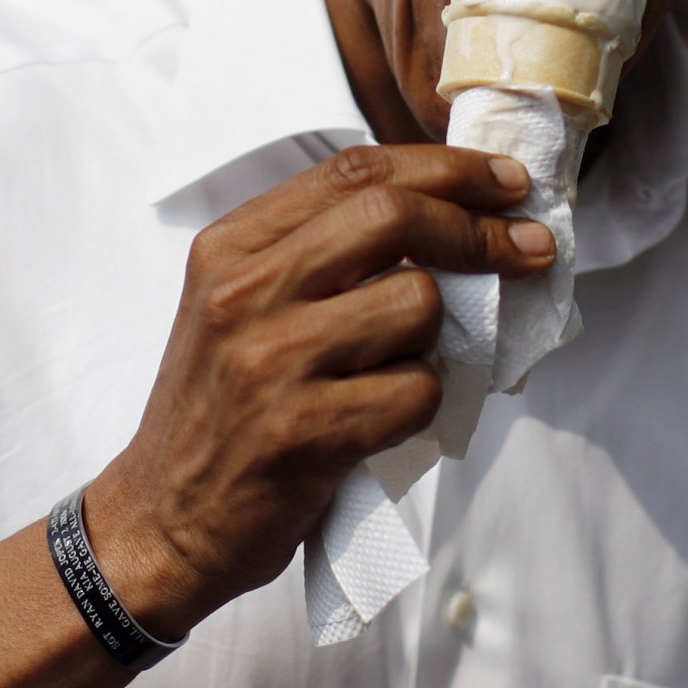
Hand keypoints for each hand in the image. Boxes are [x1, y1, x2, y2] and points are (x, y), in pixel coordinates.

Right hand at [82, 145, 550, 635]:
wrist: (160, 520)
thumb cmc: (218, 410)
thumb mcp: (237, 308)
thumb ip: (315, 256)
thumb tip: (447, 217)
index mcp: (229, 247)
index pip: (353, 172)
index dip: (444, 168)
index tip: (503, 182)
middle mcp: (243, 292)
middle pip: (391, 216)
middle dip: (477, 229)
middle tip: (526, 247)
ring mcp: (270, 360)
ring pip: (415, 305)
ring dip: (438, 339)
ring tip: (401, 369)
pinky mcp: (302, 432)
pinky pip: (414, 392)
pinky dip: (420, 405)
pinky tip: (384, 421)